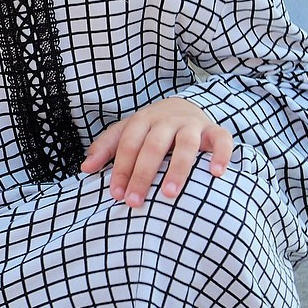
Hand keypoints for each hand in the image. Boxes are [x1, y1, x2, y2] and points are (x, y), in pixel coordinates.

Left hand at [80, 98, 231, 206]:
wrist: (184, 105)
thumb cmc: (151, 128)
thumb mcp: (126, 132)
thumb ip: (106, 148)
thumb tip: (85, 168)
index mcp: (143, 121)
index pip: (128, 145)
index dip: (121, 169)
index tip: (116, 195)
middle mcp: (167, 120)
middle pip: (153, 146)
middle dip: (142, 175)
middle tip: (134, 202)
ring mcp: (191, 124)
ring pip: (186, 144)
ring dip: (178, 169)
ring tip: (169, 194)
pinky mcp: (213, 130)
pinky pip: (222, 139)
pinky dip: (221, 155)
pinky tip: (216, 174)